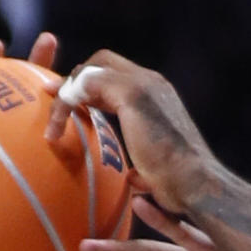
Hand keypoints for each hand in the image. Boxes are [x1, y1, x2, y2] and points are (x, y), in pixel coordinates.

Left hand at [52, 49, 219, 212]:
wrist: (198, 186)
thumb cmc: (180, 188)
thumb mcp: (157, 169)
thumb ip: (143, 163)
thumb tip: (133, 179)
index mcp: (159, 95)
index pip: (117, 76)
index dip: (90, 87)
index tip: (70, 106)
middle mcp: (153, 82)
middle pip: (102, 61)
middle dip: (75, 79)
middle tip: (52, 98)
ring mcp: (144, 84)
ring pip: (91, 70)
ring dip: (67, 92)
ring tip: (52, 122)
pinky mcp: (133, 93)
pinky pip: (86, 84)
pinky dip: (67, 102)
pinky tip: (57, 127)